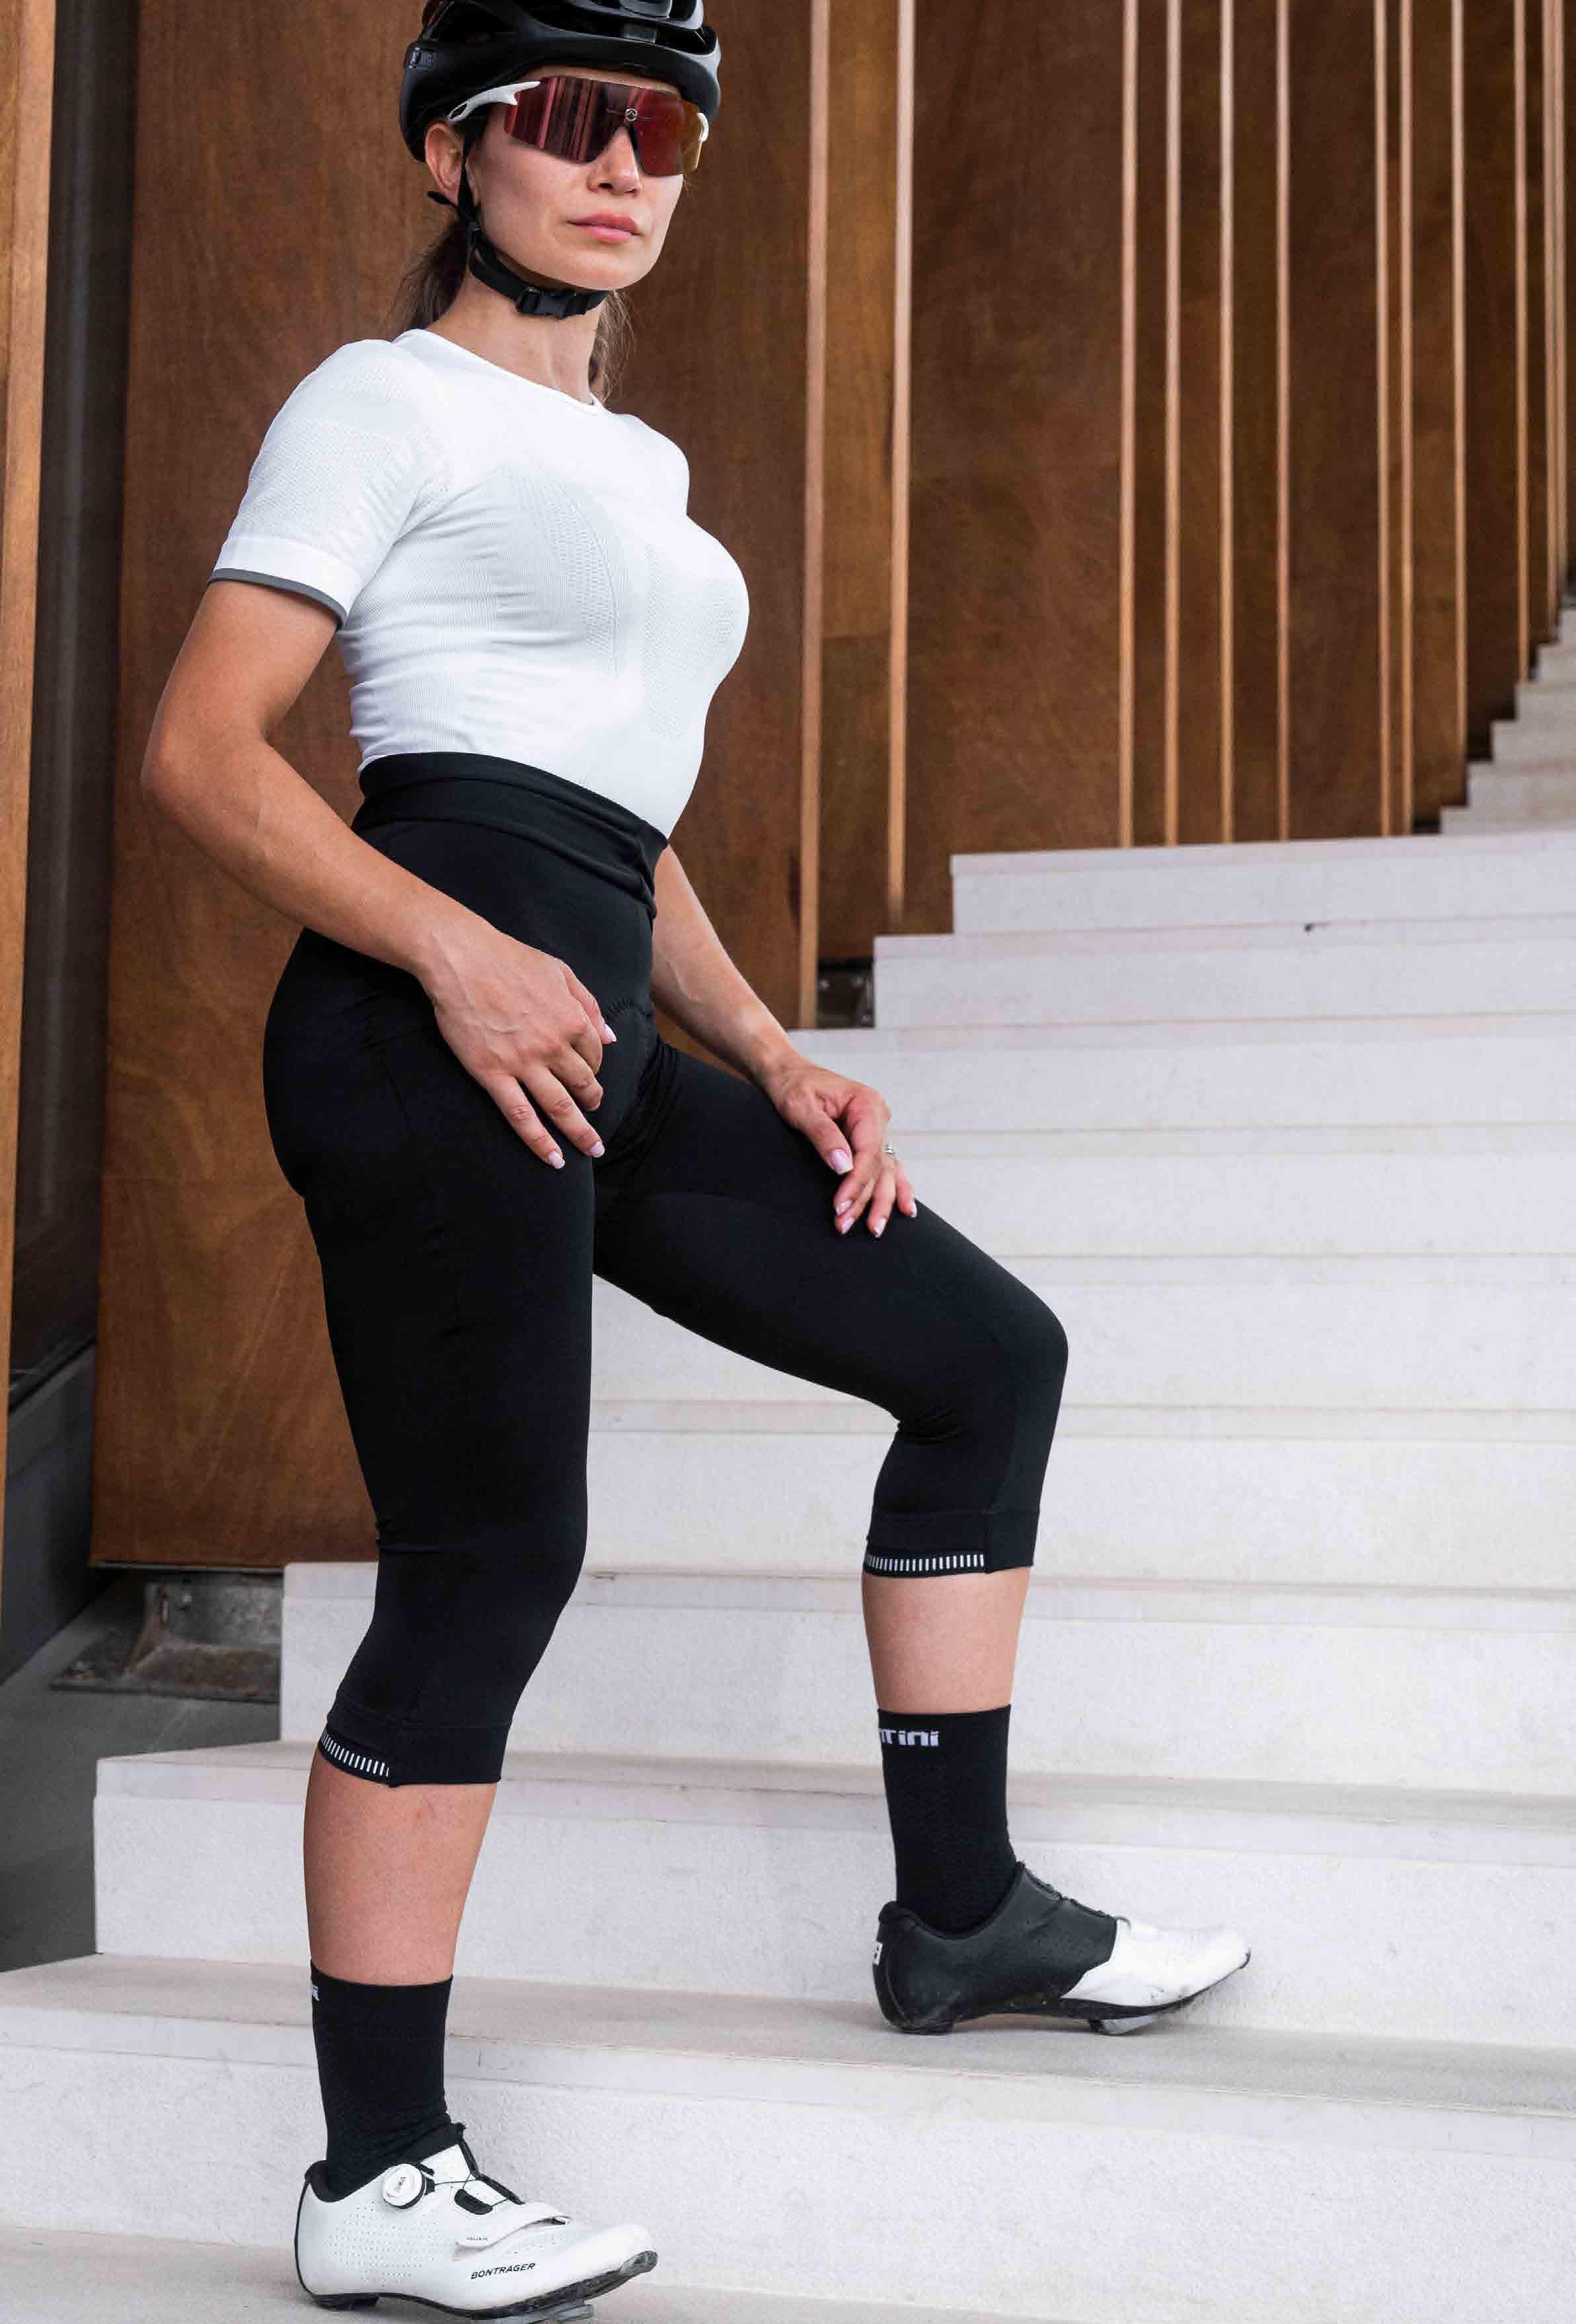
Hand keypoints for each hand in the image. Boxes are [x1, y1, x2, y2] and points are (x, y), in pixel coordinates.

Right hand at [418, 918, 615, 1168]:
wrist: (461, 959)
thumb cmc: (509, 959)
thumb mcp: (560, 972)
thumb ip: (589, 1005)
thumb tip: (610, 1036)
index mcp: (572, 1020)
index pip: (595, 1054)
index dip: (595, 1065)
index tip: (588, 1071)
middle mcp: (553, 1046)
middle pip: (583, 1085)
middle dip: (593, 1102)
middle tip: (595, 1113)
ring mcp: (522, 1064)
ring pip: (558, 1108)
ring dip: (579, 1132)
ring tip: (592, 1149)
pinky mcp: (492, 1075)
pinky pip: (521, 1116)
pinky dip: (539, 1142)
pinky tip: (554, 1158)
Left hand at [756, 1054, 917, 1234]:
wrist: (786, 1074)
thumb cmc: (792, 1086)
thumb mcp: (801, 1107)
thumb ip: (824, 1135)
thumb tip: (843, 1167)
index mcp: (866, 1105)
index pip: (868, 1153)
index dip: (856, 1183)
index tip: (839, 1206)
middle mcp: (878, 1117)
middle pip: (878, 1166)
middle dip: (864, 1199)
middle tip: (845, 1225)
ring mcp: (875, 1129)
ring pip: (885, 1171)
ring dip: (880, 1201)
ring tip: (874, 1229)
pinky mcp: (868, 1139)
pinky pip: (885, 1166)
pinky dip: (895, 1187)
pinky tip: (905, 1209)